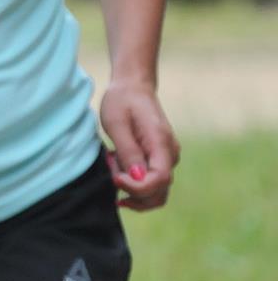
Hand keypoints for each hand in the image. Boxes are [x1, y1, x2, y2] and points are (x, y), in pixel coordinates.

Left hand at [101, 81, 178, 210]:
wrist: (133, 88)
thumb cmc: (121, 101)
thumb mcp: (117, 123)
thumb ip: (128, 151)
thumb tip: (136, 177)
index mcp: (161, 143)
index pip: (160, 180)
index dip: (137, 188)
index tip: (115, 178)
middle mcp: (170, 155)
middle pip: (158, 192)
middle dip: (131, 189)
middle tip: (110, 166)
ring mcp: (167, 158)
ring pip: (154, 191)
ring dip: (130, 186)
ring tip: (112, 160)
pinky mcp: (159, 160)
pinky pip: (149, 182)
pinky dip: (131, 180)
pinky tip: (117, 161)